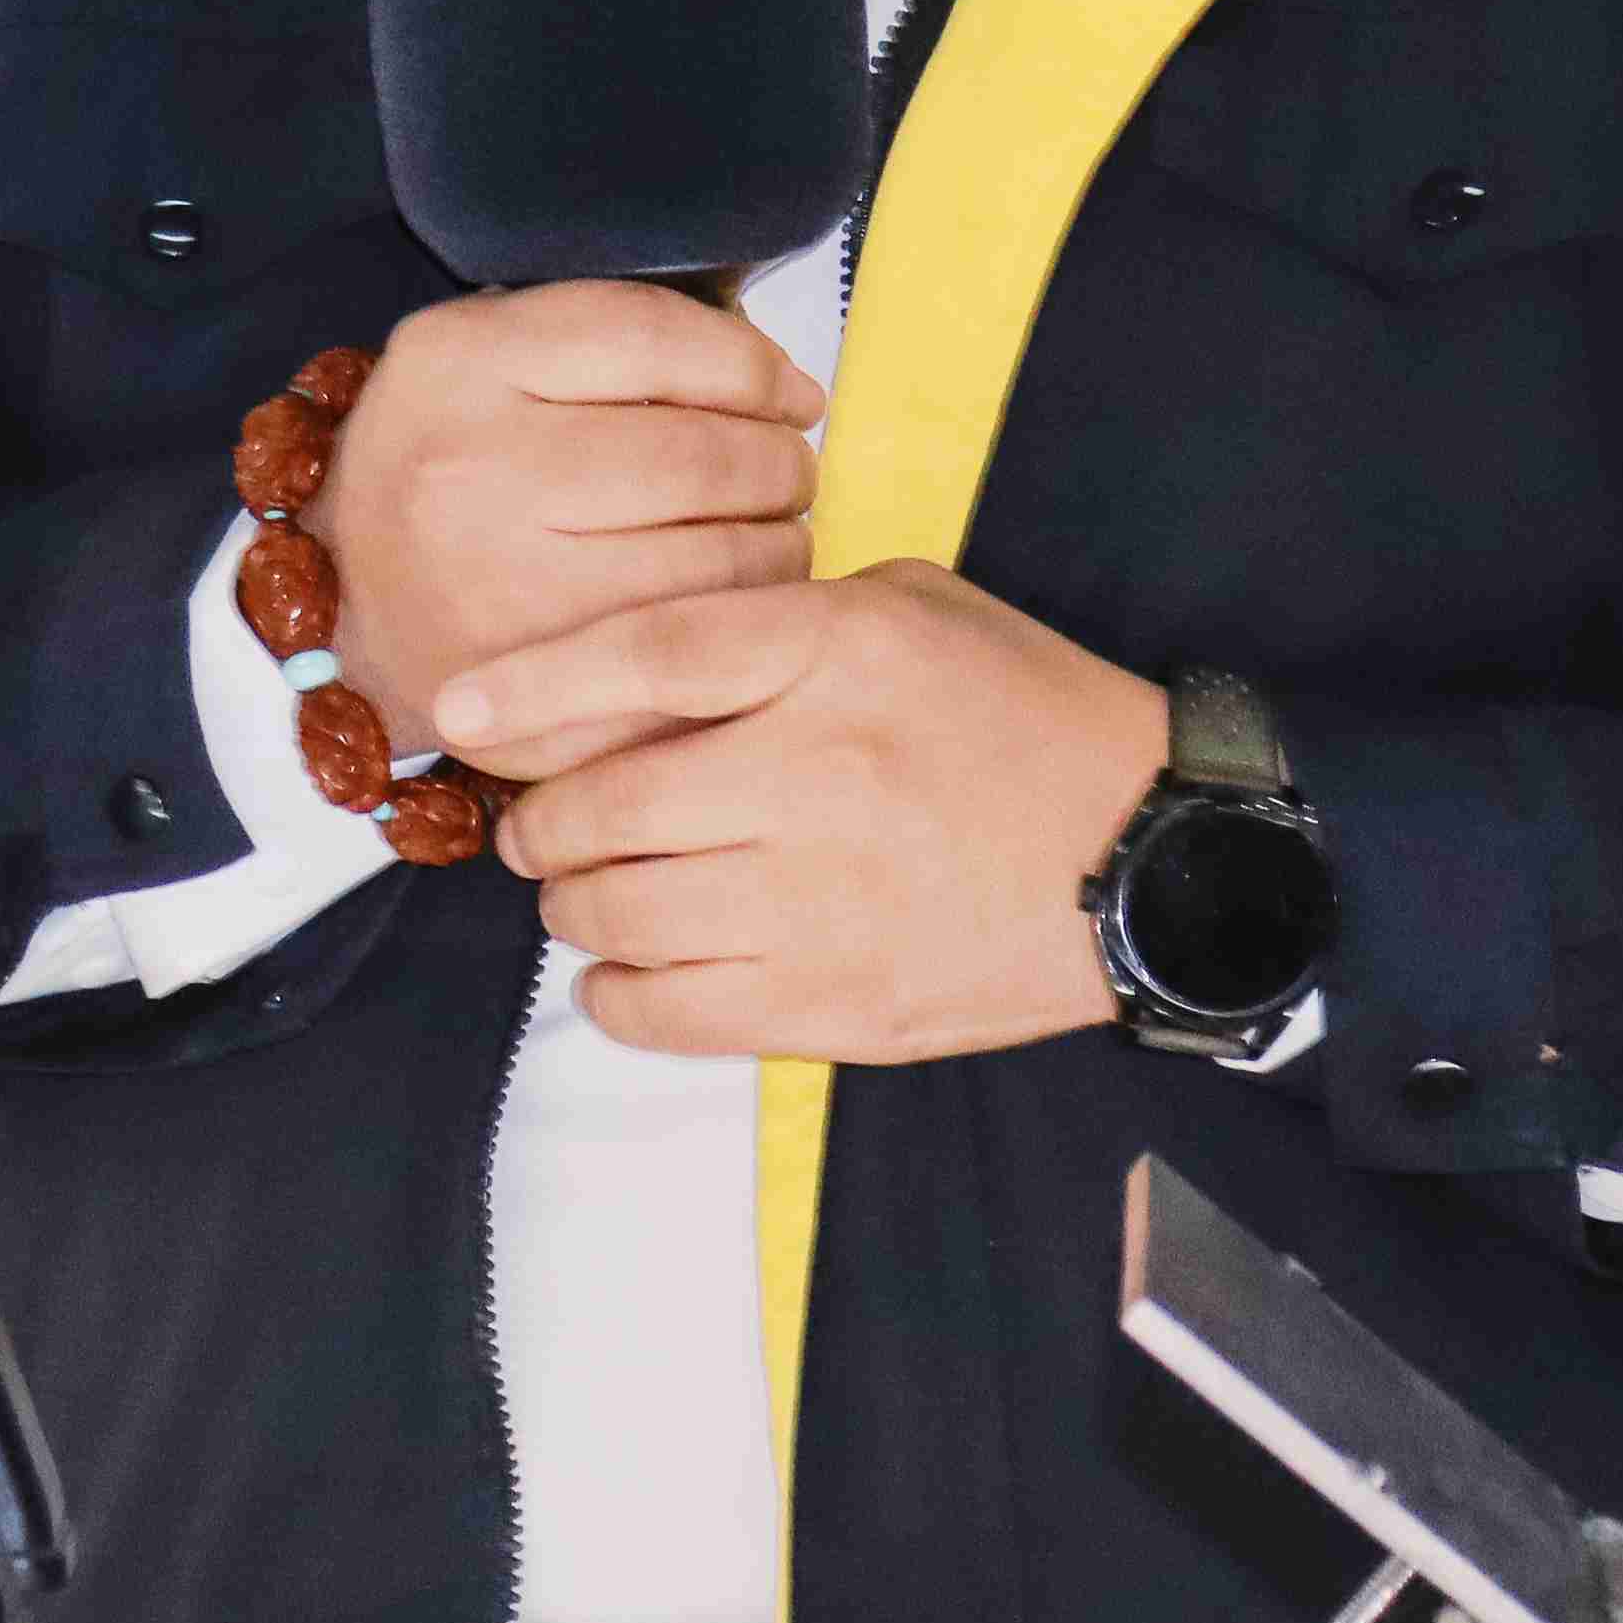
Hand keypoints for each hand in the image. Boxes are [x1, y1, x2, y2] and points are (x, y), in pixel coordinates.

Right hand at [314, 281, 821, 754]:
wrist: (341, 600)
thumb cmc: (451, 465)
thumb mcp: (493, 354)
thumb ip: (619, 341)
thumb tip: (792, 393)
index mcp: (455, 364)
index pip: (657, 342)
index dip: (756, 368)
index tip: (791, 397)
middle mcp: (465, 474)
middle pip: (706, 458)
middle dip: (781, 464)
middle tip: (785, 476)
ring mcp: (497, 596)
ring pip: (722, 563)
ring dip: (779, 546)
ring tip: (765, 538)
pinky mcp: (537, 697)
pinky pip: (698, 657)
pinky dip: (742, 630)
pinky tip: (732, 607)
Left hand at [463, 563, 1165, 1059]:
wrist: (1161, 857)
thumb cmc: (1021, 714)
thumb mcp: (909, 610)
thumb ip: (771, 617)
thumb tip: (629, 661)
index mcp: (835, 655)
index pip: (643, 656)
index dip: (531, 685)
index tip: (460, 709)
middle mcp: (819, 774)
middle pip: (601, 806)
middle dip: (542, 821)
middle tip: (543, 824)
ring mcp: (827, 899)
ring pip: (616, 914)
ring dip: (573, 906)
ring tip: (588, 889)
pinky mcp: (841, 1002)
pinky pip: (667, 1013)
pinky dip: (617, 993)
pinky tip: (630, 967)